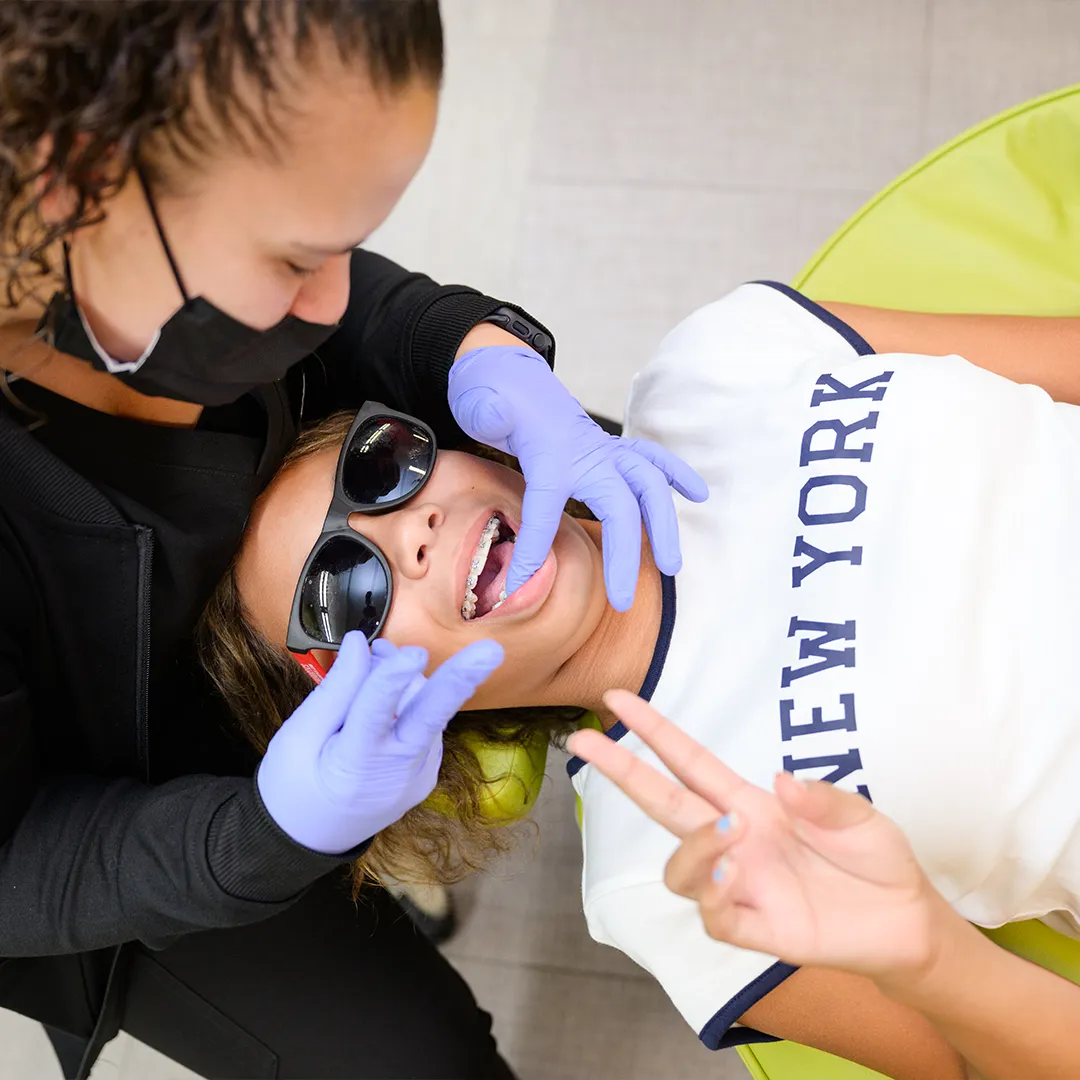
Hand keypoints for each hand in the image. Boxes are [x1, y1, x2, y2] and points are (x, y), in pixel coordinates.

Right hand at [257, 634, 503, 853]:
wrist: (310, 841)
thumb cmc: (294, 785)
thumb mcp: (298, 737)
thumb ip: (334, 690)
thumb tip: (360, 644)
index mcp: (354, 766)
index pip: (374, 715)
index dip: (391, 681)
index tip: (412, 653)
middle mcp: (397, 773)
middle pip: (431, 717)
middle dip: (461, 681)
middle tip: (492, 651)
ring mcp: (419, 775)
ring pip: (426, 709)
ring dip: (412, 677)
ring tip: (377, 656)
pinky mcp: (428, 772)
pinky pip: (424, 724)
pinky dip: (410, 700)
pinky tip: (384, 691)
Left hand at [448, 345, 707, 610]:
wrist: (509, 374)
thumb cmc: (493, 396)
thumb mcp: (480, 402)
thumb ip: (487, 413)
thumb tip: (495, 419)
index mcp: (552, 451)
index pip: (546, 506)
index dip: (535, 547)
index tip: (521, 584)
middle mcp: (588, 452)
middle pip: (621, 505)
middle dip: (626, 554)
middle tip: (623, 600)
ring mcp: (604, 450)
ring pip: (648, 486)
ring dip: (663, 526)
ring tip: (671, 566)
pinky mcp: (610, 451)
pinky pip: (651, 462)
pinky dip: (676, 475)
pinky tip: (699, 495)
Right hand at [568, 690, 946, 980]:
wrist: (909, 922)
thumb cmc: (877, 860)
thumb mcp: (861, 816)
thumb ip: (823, 798)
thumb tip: (778, 781)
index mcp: (750, 803)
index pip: (689, 763)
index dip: (654, 731)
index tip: (617, 700)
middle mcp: (734, 840)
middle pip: (662, 803)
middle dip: (622, 770)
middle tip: (586, 740)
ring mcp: (740, 884)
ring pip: (680, 866)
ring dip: (694, 844)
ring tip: (730, 831)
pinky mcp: (755, 927)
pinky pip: (712, 917)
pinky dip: (713, 894)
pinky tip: (733, 876)